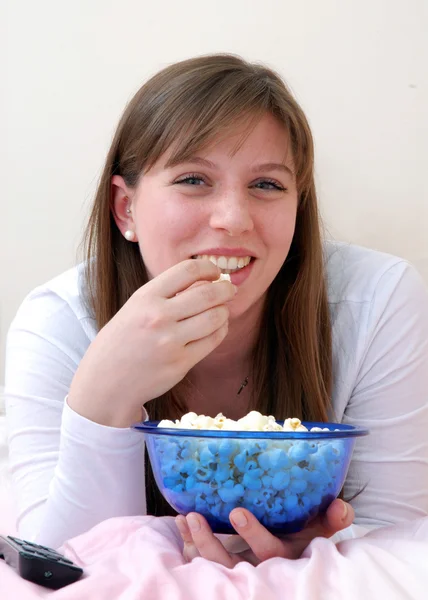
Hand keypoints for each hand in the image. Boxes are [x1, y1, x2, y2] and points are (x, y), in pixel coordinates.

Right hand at [68, 259, 235, 425]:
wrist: (106, 383)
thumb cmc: (121, 342)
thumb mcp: (134, 308)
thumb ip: (164, 295)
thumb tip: (205, 282)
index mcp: (145, 298)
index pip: (187, 270)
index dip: (208, 267)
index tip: (214, 272)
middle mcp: (158, 317)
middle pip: (208, 293)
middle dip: (225, 289)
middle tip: (230, 289)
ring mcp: (170, 342)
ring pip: (215, 317)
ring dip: (224, 310)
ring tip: (222, 310)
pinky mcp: (181, 363)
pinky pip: (213, 340)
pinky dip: (221, 330)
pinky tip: (217, 327)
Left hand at [175, 498, 353, 566]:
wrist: (295, 551)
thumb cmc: (306, 533)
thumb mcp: (322, 526)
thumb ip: (333, 518)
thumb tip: (342, 507)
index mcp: (284, 557)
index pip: (268, 551)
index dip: (253, 535)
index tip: (236, 512)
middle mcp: (259, 568)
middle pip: (231, 566)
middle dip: (211, 544)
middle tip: (196, 516)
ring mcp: (240, 570)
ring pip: (213, 567)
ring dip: (196, 544)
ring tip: (184, 517)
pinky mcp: (224, 566)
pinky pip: (202, 563)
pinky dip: (189, 545)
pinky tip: (179, 523)